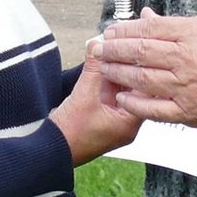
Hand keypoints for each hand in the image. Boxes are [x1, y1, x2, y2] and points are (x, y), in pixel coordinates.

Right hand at [49, 46, 140, 165]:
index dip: (142, 68)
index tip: (137, 50)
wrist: (50, 152)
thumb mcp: (82, 96)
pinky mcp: (104, 117)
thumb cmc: (68, 136)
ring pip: (123, 90)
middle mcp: (127, 124)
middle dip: (129, 67)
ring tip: (114, 50)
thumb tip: (97, 44)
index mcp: (129, 124)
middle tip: (125, 46)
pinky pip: (111, 94)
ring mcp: (115, 121)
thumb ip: (93, 68)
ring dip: (117, 72)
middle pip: (136, 89)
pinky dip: (108, 80)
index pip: (147, 91)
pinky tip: (104, 64)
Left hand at [92, 8, 196, 130]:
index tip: (112, 31)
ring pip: (141, 78)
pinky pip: (153, 108)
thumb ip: (175, 26)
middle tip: (98, 48)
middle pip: (140, 51)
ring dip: (118, 73)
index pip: (149, 28)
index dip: (125, 29)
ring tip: (105, 68)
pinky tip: (122, 97)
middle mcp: (187, 58)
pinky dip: (134, 102)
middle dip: (114, 49)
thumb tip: (145, 17)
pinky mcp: (188, 111)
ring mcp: (186, 86)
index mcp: (193, 33)